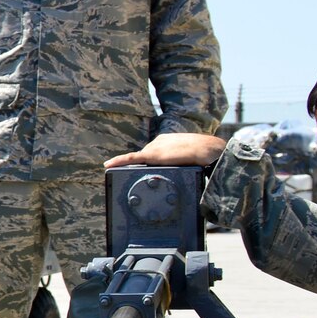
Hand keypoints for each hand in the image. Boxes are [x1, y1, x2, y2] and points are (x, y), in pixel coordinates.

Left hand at [105, 133, 224, 167]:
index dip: (150, 162)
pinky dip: (119, 161)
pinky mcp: (152, 155)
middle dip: (144, 166)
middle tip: (141, 177)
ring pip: (139, 160)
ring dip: (134, 167)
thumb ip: (181, 160)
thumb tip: (182, 170)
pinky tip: (108, 165)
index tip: (145, 169)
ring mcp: (155, 147)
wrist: (209, 150)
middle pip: (146, 156)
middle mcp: (158, 141)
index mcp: (167, 140)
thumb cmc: (204, 154)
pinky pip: (131, 158)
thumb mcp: (190, 156)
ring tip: (133, 174)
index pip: (153, 151)